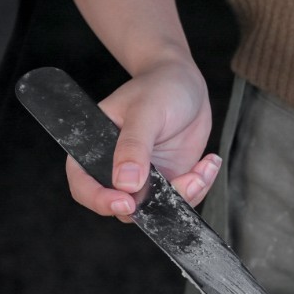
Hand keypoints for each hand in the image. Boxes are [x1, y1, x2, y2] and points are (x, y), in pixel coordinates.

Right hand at [64, 56, 218, 218]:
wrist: (186, 84)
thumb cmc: (159, 88)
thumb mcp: (146, 112)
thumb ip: (134, 147)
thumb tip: (125, 183)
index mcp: (94, 149)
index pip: (84, 186)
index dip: (100, 201)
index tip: (126, 203)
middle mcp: (116, 169)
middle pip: (125, 207)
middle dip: (158, 203)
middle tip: (187, 181)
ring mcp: (144, 178)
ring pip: (157, 208)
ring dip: (186, 195)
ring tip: (204, 167)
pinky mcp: (168, 179)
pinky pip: (181, 199)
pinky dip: (200, 186)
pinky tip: (209, 163)